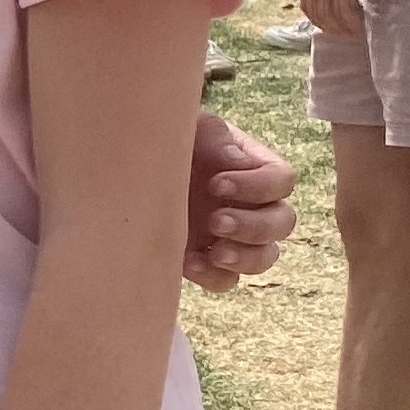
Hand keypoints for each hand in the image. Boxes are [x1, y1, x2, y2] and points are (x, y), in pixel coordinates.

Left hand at [184, 110, 296, 290]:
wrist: (127, 171)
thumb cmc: (166, 139)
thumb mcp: (190, 129)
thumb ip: (216, 139)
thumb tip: (238, 163)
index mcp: (255, 169)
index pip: (281, 180)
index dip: (257, 186)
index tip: (216, 183)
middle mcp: (253, 205)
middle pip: (282, 223)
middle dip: (253, 226)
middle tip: (215, 221)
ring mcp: (233, 237)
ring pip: (264, 257)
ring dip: (245, 257)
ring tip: (214, 252)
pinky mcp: (208, 262)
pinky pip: (226, 280)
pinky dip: (213, 276)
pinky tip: (187, 264)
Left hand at [299, 0, 378, 40]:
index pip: (307, 7)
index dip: (319, 21)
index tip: (331, 28)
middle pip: (318, 15)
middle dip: (332, 28)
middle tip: (346, 34)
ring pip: (331, 16)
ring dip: (343, 28)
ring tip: (354, 32)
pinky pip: (344, 10)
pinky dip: (351, 21)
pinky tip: (359, 24)